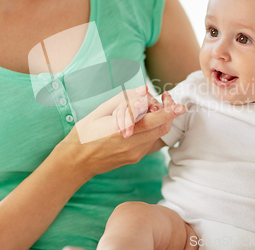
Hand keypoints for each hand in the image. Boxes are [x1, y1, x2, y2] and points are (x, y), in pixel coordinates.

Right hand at [55, 89, 184, 177]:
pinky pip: (151, 141)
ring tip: (153, 108)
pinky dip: (152, 129)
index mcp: (120, 130)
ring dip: (161, 120)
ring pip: (158, 134)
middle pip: (161, 127)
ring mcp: (134, 154)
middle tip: (168, 99)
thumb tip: (144, 91)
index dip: (168, 112)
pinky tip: (143, 121)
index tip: (179, 105)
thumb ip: (123, 100)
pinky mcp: (135, 158)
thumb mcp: (100, 111)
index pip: (151, 120)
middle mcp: (131, 144)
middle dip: (168, 113)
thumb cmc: (85, 132)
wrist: (76, 162)